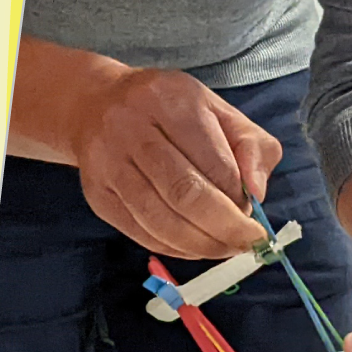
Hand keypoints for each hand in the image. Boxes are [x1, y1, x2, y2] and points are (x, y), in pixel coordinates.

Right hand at [43, 55, 279, 259]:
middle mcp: (134, 130)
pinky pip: (139, 232)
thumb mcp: (218, 109)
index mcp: (173, 102)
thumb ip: (250, 145)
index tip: (255, 213)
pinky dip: (174, 248)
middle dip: (224, 227)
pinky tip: (195, 248)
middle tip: (248, 241)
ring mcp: (109, 164)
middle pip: (184, 193)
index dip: (239, 197)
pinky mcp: (97, 195)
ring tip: (226, 249)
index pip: (213, 162)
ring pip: (159, 219)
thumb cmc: (169, 109)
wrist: (95, 104)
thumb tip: (256, 193)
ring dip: (201, 244)